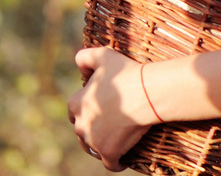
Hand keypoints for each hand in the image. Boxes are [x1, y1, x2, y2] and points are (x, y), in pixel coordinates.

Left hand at [67, 47, 153, 171]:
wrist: (147, 93)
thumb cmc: (127, 73)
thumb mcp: (103, 55)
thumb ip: (85, 56)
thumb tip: (78, 63)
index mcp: (76, 103)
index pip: (74, 110)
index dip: (86, 109)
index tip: (99, 108)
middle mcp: (80, 124)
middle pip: (81, 131)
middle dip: (92, 129)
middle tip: (108, 125)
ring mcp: (93, 140)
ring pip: (93, 148)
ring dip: (100, 146)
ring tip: (113, 142)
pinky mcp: (109, 152)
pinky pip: (110, 164)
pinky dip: (116, 163)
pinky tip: (122, 160)